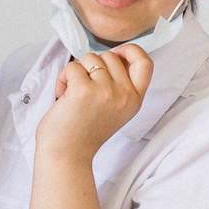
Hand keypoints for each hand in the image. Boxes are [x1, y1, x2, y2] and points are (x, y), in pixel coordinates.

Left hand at [34, 46, 152, 162]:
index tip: (116, 55)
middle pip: (110, 56)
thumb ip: (120, 85)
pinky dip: (63, 79)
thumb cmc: (84, 133)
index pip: (145, 63)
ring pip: (90, 58)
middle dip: (92, 66)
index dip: (130, 51)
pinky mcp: (84, 90)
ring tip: (72, 94)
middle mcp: (124, 95)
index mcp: (135, 101)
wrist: (67, 157)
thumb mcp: (114, 110)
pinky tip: (62, 97)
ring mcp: (106, 92)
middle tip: (84, 88)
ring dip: (76, 71)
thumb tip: (114, 55)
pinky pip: (72, 67)